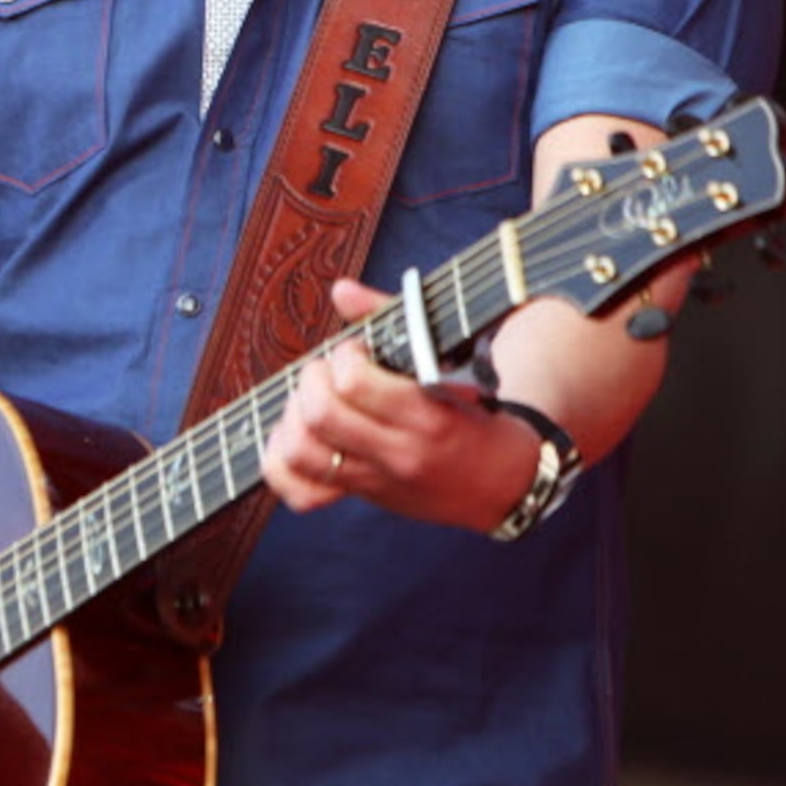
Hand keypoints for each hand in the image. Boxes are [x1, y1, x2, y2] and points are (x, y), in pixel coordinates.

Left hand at [258, 280, 534, 532]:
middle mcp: (400, 452)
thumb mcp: (450, 360)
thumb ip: (391, 319)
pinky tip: (295, 438)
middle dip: (312, 380)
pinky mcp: (364, 496)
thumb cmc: (475, 410)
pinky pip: (300, 493)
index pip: (355, 383)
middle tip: (327, 372)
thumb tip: (340, 289)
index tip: (355, 351)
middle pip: (320, 415)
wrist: (504, 481)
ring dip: (293, 417)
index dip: (344, 356)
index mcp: (427, 414)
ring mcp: (379, 480)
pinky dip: (281, 465)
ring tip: (311, 401)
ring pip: (301, 452)